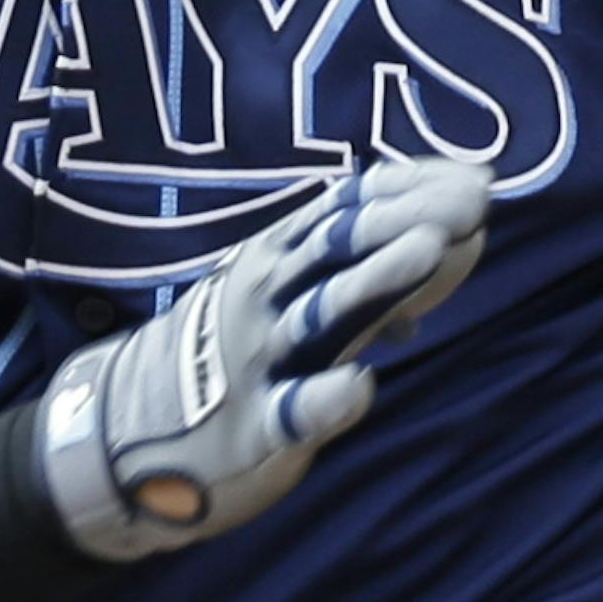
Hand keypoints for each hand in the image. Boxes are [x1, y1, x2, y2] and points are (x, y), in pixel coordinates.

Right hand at [35, 157, 489, 561]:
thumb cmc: (228, 350)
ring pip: (324, 310)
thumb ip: (363, 272)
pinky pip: (294, 411)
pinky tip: (362, 388)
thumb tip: (451, 241)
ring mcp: (260, 355)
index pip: (349, 207)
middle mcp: (269, 293)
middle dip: (408, 217)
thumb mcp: (283, 295)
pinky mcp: (255, 425)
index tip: (478, 174)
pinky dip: (326, 398)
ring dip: (377, 279)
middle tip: (473, 200)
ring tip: (430, 251)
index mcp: (278, 256)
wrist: (124, 427)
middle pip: (342, 244)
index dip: (414, 188)